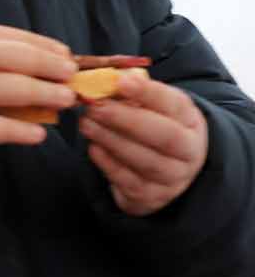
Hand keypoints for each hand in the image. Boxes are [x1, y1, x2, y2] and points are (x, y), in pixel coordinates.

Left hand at [80, 70, 208, 215]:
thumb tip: (103, 80)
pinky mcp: (152, 196)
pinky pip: (130, 182)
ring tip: (86, 124)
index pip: (173, 104)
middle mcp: (189, 151)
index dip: (147, 92)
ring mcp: (174, 177)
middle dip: (126, 119)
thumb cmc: (151, 125)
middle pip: (165, 136)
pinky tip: (93, 148)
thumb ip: (129, 94)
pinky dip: (109, 164)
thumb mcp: (148, 106)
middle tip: (94, 106)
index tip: (120, 80)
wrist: (166, 167)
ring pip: (147, 161)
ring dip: (112, 140)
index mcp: (189, 120)